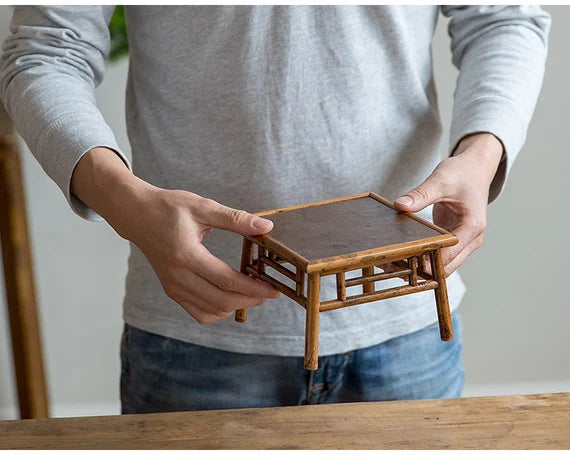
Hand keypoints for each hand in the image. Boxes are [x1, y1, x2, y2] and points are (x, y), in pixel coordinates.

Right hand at [71, 147, 279, 323]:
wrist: (137, 215)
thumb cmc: (169, 208)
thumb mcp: (203, 207)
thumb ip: (235, 219)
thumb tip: (266, 227)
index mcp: (186, 255)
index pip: (226, 280)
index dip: (253, 288)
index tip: (273, 289)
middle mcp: (177, 276)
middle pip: (221, 301)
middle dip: (250, 300)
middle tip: (270, 293)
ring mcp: (173, 287)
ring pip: (210, 311)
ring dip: (236, 306)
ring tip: (254, 294)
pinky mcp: (171, 290)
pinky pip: (198, 312)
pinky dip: (218, 311)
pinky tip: (231, 298)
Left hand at [393, 133, 503, 275]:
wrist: (475, 169)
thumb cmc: (462, 173)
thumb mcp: (440, 180)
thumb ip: (421, 194)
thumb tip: (400, 205)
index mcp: (472, 227)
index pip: (448, 254)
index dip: (426, 261)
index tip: (402, 260)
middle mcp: (471, 239)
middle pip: (445, 267)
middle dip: (419, 269)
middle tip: (391, 265)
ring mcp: (463, 242)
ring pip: (441, 265)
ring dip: (419, 267)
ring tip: (392, 263)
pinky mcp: (453, 240)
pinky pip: (438, 255)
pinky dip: (422, 257)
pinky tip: (401, 256)